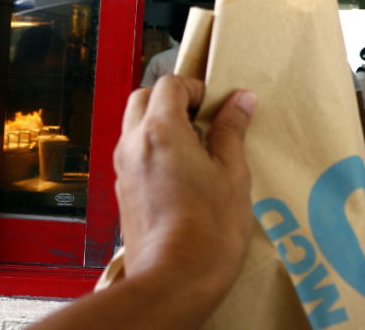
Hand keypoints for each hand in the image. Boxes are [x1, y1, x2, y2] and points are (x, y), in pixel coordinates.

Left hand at [114, 76, 256, 297]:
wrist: (175, 280)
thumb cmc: (207, 231)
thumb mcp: (232, 173)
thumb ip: (232, 131)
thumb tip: (240, 101)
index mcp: (161, 132)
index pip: (169, 84)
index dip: (196, 88)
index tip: (219, 104)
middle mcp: (134, 146)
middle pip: (144, 99)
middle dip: (173, 100)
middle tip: (206, 119)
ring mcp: (125, 171)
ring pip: (136, 127)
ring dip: (163, 125)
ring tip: (200, 149)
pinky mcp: (125, 193)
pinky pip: (136, 156)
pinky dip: (156, 151)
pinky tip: (186, 175)